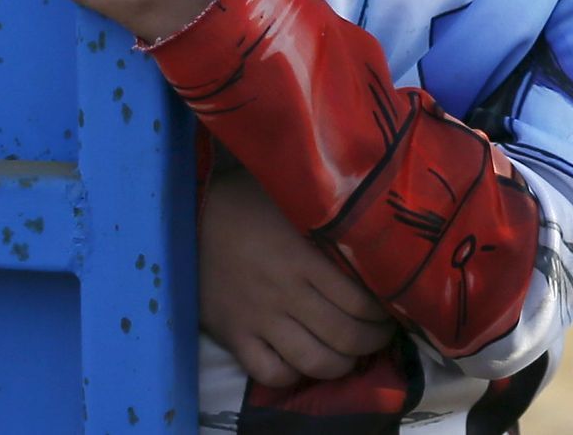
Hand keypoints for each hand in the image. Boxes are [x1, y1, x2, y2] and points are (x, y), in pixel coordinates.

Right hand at [200, 166, 396, 387]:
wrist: (184, 214)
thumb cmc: (242, 201)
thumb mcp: (287, 198)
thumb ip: (324, 219)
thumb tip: (369, 228)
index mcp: (302, 258)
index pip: (360, 302)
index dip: (383, 312)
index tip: (388, 307)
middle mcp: (285, 294)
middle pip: (345, 336)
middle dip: (373, 341)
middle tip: (378, 334)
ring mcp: (258, 318)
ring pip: (315, 362)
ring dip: (343, 364)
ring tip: (349, 354)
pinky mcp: (234, 335)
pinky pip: (271, 373)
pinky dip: (294, 375)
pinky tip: (302, 361)